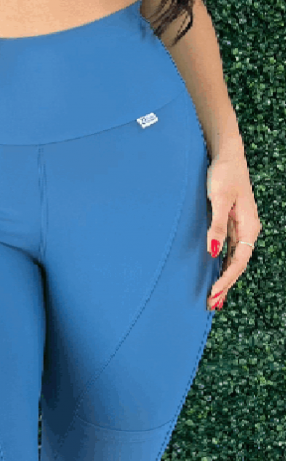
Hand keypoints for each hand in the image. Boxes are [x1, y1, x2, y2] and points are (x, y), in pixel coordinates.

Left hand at [205, 147, 260, 310]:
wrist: (226, 155)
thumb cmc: (224, 174)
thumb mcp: (219, 200)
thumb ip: (216, 226)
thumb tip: (213, 252)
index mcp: (249, 226)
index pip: (238, 261)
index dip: (226, 280)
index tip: (213, 294)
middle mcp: (247, 230)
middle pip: (237, 265)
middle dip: (225, 286)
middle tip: (211, 305)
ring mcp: (240, 228)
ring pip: (233, 260)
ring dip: (224, 279)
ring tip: (213, 299)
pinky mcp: (232, 225)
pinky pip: (229, 252)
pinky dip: (222, 266)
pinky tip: (214, 276)